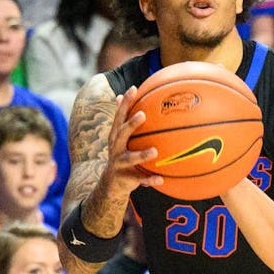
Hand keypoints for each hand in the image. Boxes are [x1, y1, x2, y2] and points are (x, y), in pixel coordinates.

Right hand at [92, 89, 159, 205]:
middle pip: (122, 133)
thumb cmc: (121, 155)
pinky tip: (161, 179)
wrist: (111, 184)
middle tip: (143, 114)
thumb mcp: (119, 137)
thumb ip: (122, 119)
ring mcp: (120, 164)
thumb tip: (119, 95)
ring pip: (131, 158)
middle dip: (131, 124)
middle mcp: (116, 148)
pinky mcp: (127, 178)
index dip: (125, 102)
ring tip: (155, 151)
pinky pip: (141, 179)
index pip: (120, 116)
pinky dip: (150, 179)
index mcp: (116, 136)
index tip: (133, 89)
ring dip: (142, 155)